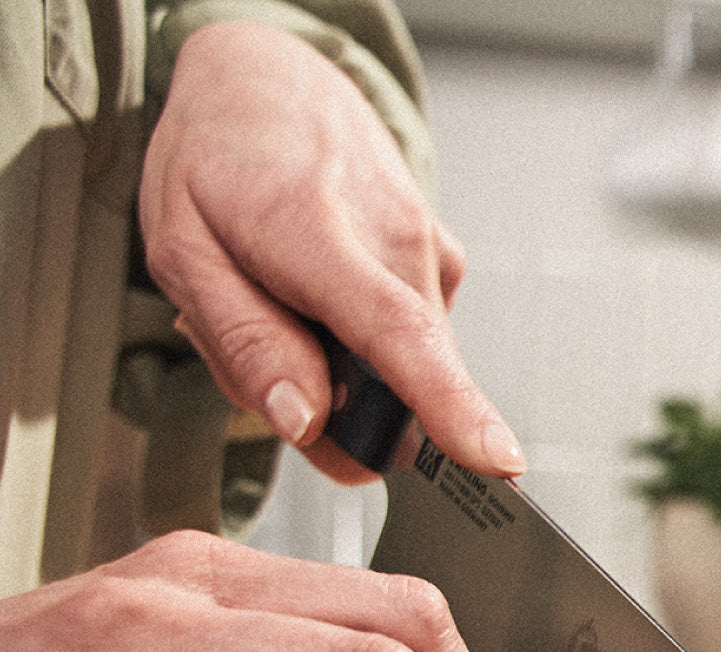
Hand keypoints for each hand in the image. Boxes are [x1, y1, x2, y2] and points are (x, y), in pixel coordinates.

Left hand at [139, 21, 523, 482]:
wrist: (270, 81)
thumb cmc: (217, 164)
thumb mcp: (184, 255)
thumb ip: (245, 344)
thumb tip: (305, 421)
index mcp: (319, 236)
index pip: (400, 336)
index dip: (451, 408)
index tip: (496, 460)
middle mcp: (393, 240)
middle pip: (401, 386)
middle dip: (339, 413)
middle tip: (270, 363)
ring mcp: (428, 250)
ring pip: (402, 372)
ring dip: (345, 374)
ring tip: (289, 309)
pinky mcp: (443, 263)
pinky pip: (412, 344)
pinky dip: (367, 347)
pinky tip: (326, 300)